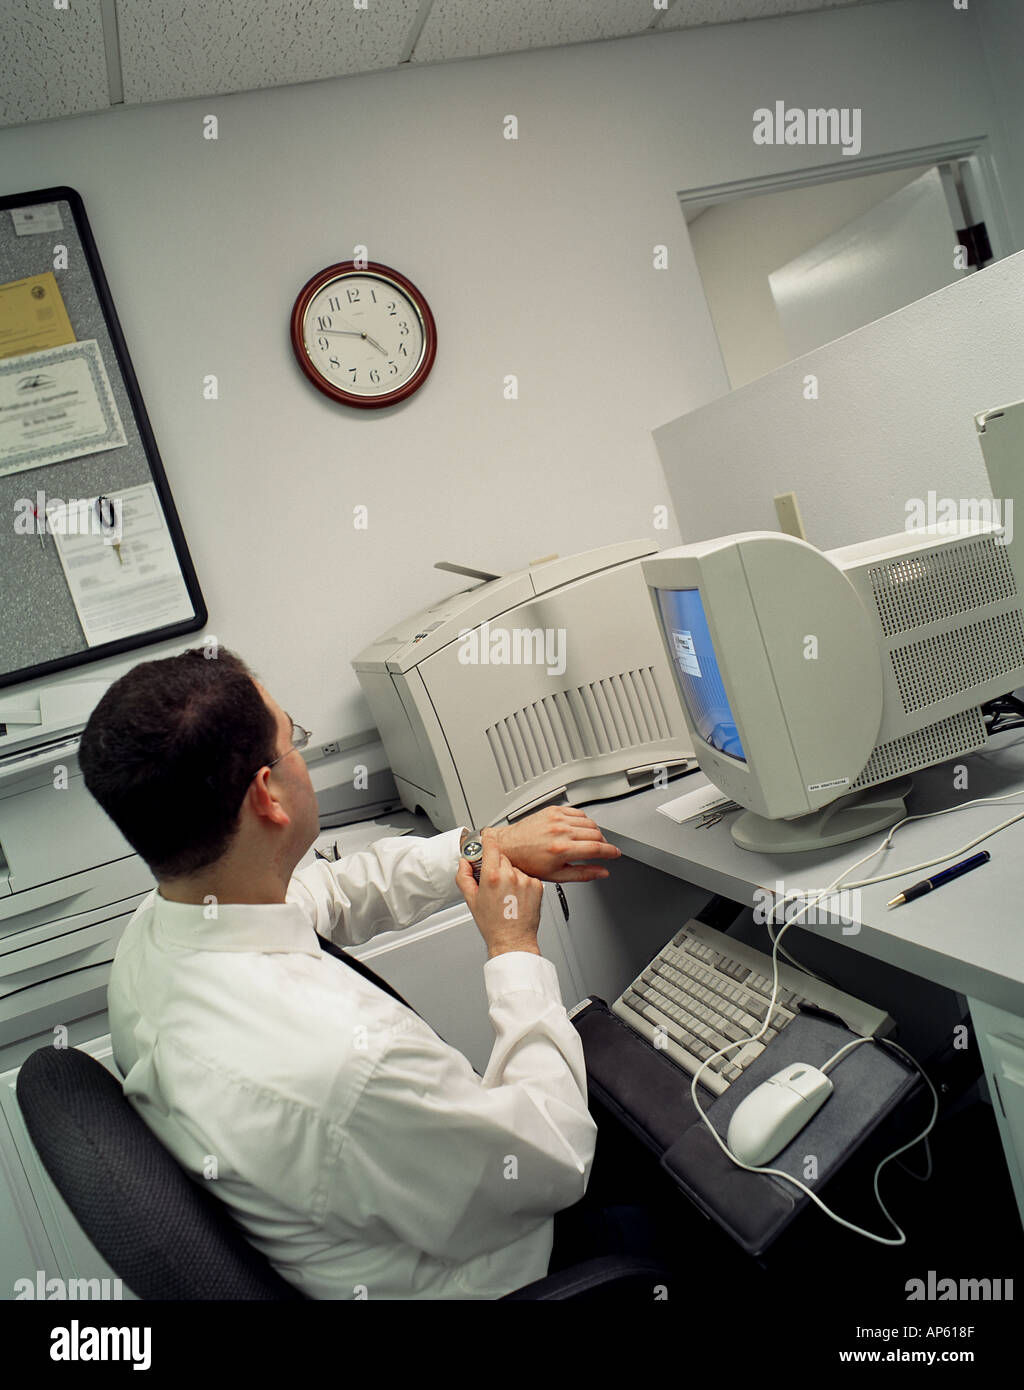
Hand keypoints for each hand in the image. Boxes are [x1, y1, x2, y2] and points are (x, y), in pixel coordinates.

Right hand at [456, 829, 542, 957]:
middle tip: (494, 882)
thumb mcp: (471, 900)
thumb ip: (464, 877)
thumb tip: (464, 863)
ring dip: (510, 874)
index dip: (487, 841)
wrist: (513, 939)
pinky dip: (522, 882)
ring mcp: (526, 880)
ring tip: (507, 894)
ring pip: (515, 867)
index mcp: (492, 876)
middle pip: (502, 857)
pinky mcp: (538, 885)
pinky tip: (517, 897)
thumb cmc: (493, 924)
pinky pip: (527, 876)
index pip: (491, 845)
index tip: (486, 839)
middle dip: (497, 865)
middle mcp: (511, 876)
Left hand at [491, 806, 621, 882]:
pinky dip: (584, 821)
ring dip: (595, 832)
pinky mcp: (553, 810)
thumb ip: (583, 874)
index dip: (611, 852)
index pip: (597, 848)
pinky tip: (580, 829)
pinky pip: (578, 812)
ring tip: (591, 841)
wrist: (508, 847)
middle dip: (604, 843)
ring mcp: (556, 818)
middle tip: (603, 850)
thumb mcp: (556, 876)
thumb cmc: (527, 863)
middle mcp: (560, 831)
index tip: (616, 854)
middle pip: (596, 834)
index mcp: (561, 849)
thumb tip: (601, 872)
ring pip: (589, 822)